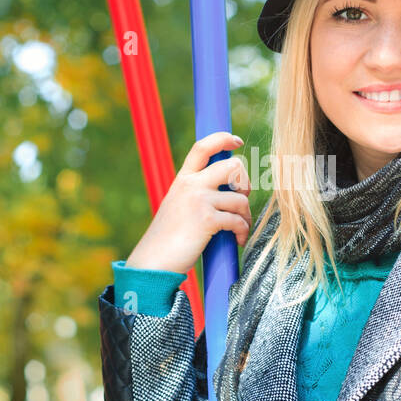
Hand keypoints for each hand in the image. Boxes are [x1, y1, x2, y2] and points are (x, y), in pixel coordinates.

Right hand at [125, 131, 252, 274]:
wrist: (153, 261)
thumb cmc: (168, 238)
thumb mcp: (178, 205)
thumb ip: (197, 192)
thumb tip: (229, 189)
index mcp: (183, 179)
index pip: (203, 147)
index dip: (223, 139)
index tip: (236, 141)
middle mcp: (191, 185)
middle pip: (233, 166)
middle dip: (246, 183)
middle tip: (241, 199)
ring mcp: (199, 201)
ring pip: (241, 198)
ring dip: (246, 216)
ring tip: (240, 228)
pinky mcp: (207, 220)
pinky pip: (238, 220)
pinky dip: (243, 232)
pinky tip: (237, 240)